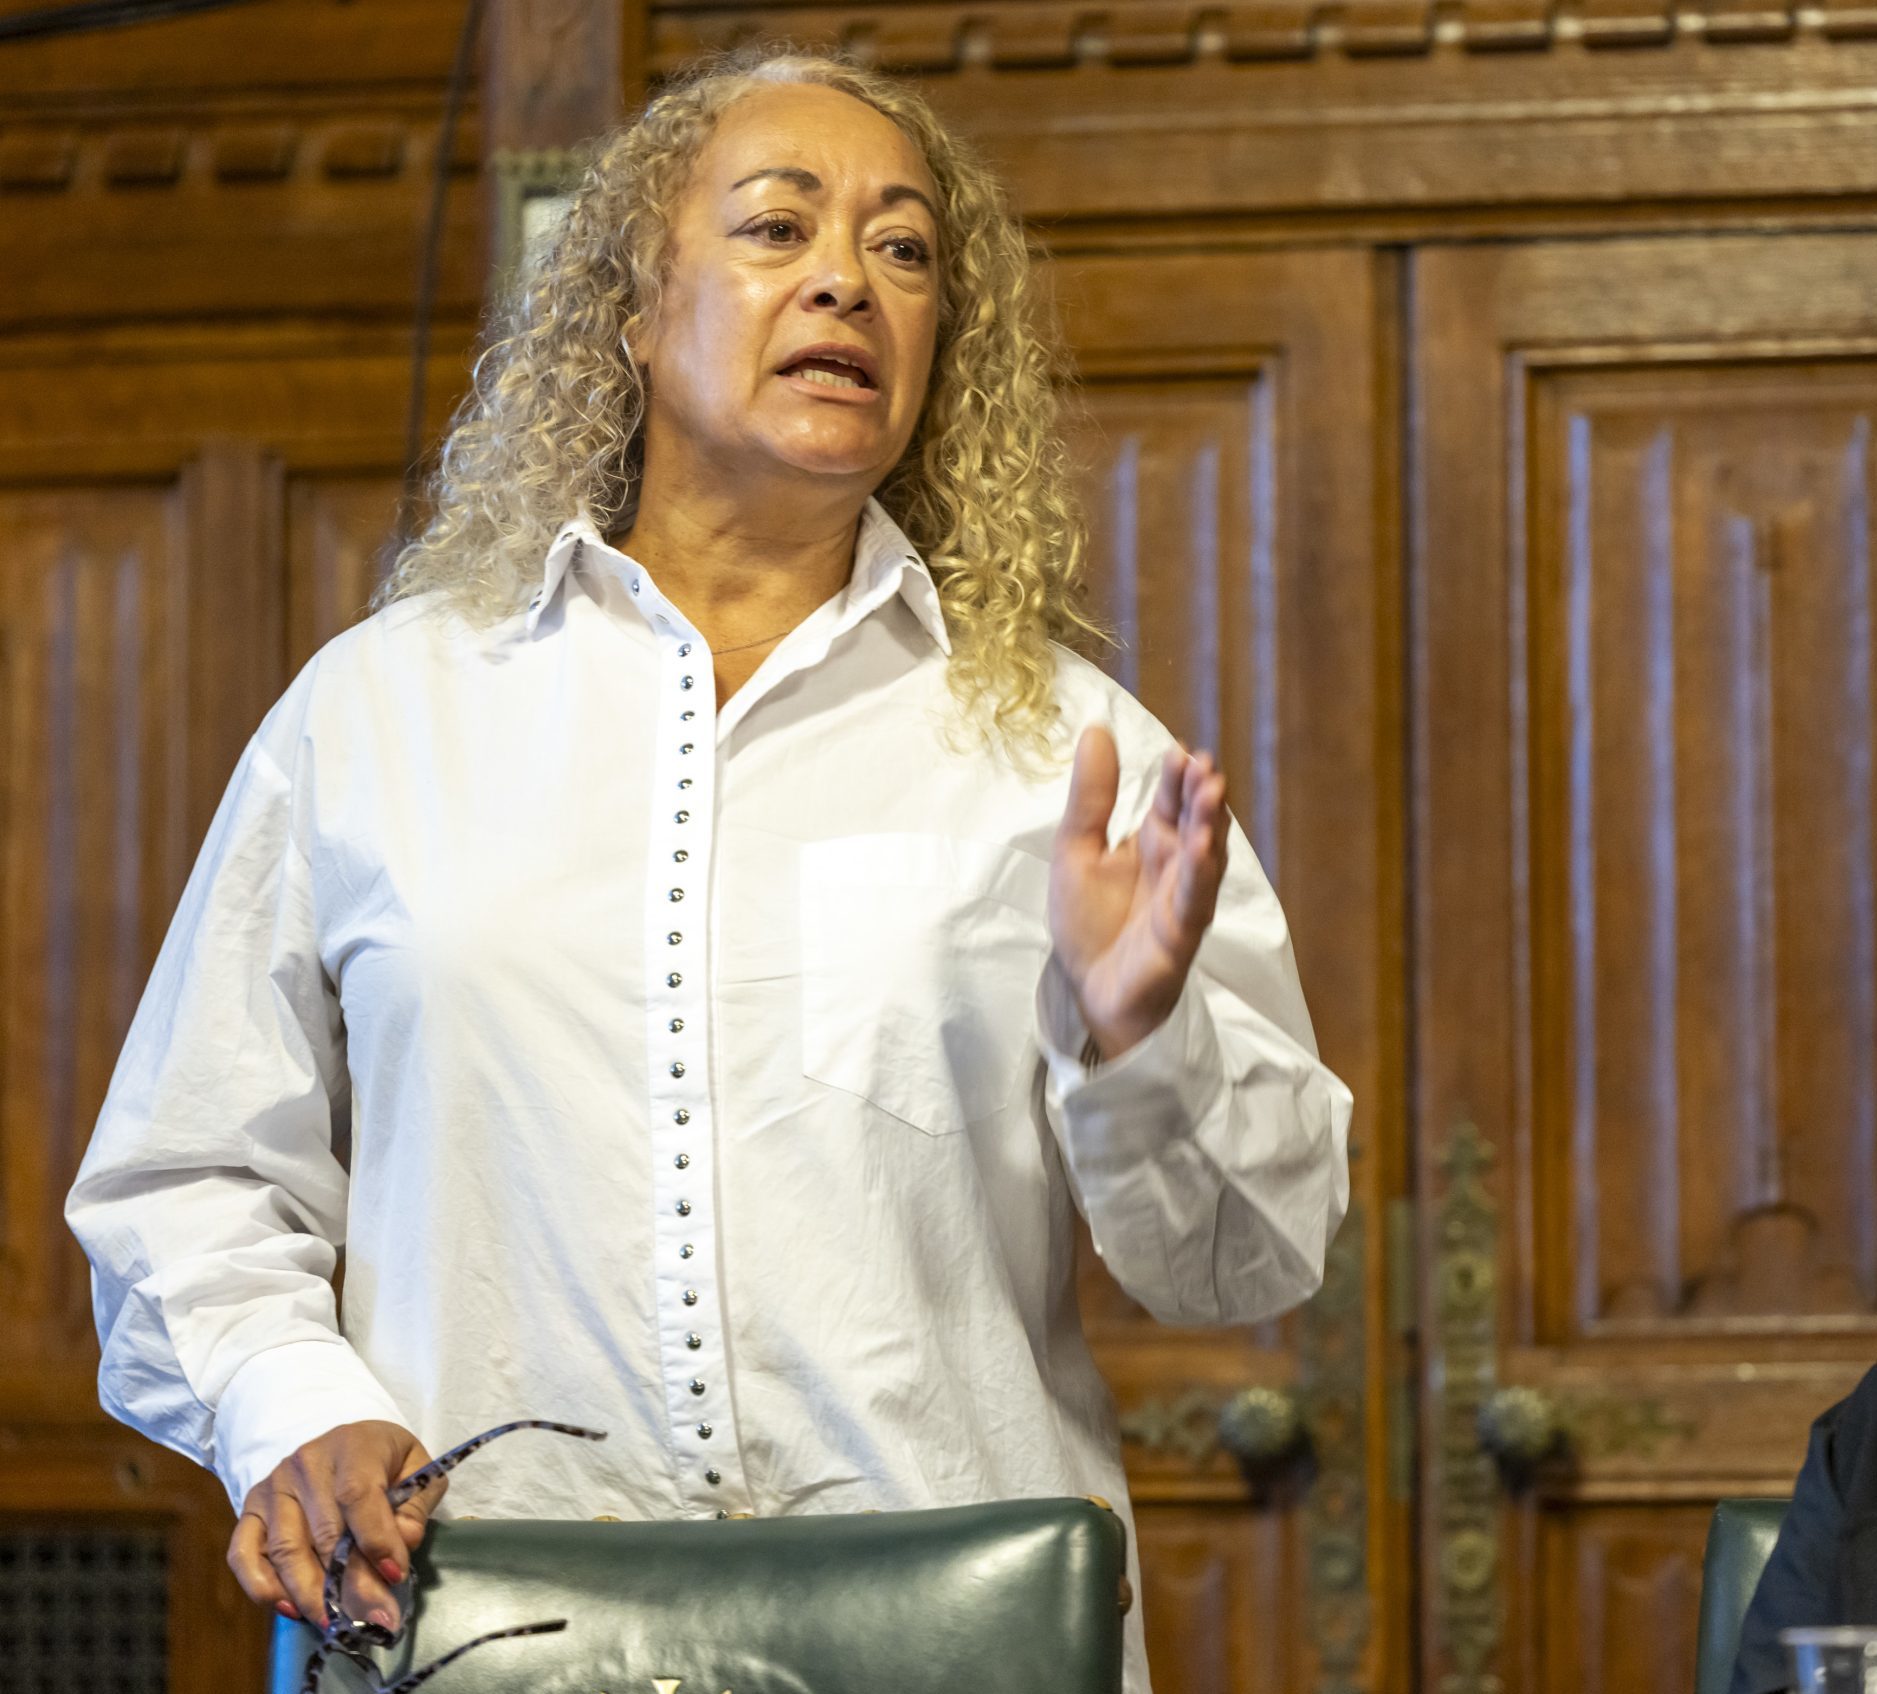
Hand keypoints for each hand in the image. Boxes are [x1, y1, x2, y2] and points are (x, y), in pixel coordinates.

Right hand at [226, 1420, 442, 1632]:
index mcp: (352, 1446)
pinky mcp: (250, 1509)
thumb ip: (414, 1505)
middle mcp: (305, 1463)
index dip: (376, 1538)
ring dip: (311, 1595)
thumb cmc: (385, 1460)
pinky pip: (244, 1554)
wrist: (346, 1444)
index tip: (395, 1575)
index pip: (357, 1494)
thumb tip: (402, 1543)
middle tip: (375, 1619)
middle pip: (324, 1533)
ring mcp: (273, 1487)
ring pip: (286, 1550)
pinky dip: (263, 1587)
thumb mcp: (416, 1469)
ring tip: (336, 1623)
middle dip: (352, 1584)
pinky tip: (291, 1609)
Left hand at [1049, 727, 1230, 1059]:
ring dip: (1210, 822)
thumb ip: (1091, 796)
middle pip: (1195, 820)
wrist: (1090, 992)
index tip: (1180, 748)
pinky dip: (1200, 872)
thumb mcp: (1077, 849)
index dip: (1176, 774)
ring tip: (1211, 789)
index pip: (1171, 798)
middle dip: (1200, 791)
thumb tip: (1096, 730)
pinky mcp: (1180, 933)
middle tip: (1202, 762)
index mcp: (1153, 841)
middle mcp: (1176, 865)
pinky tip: (1202, 846)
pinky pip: (1195, 899)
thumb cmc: (1090, 923)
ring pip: (1204, 854)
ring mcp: (1183, 898)